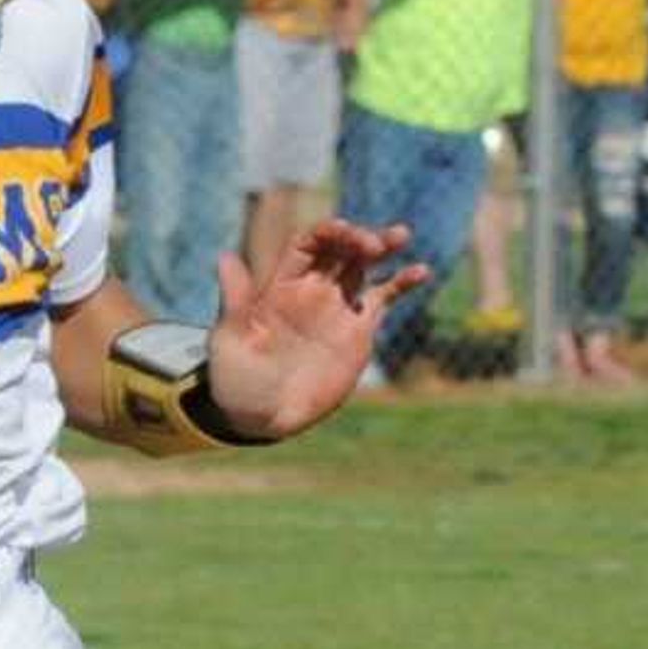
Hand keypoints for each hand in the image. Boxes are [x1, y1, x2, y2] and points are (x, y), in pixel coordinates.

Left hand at [205, 218, 430, 440]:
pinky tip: (421, 271)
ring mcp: (337, 310)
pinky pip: (383, 300)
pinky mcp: (359, 333)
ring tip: (401, 235)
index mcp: (282, 286)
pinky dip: (401, 284)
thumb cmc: (237, 378)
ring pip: (364, 268)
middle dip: (358, 238)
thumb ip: (236, 299)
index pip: (308, 245)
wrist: (261, 417)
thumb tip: (226, 257)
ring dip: (382, 247)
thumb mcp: (230, 339)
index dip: (327, 233)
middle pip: (340, 250)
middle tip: (374, 244)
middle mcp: (313, 291)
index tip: (344, 231)